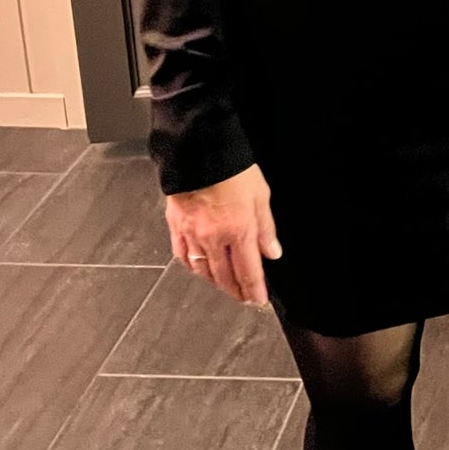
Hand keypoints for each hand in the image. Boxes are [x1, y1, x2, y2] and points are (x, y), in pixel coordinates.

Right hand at [166, 162, 281, 306]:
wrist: (199, 149)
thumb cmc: (232, 168)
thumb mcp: (261, 195)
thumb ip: (266, 228)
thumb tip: (272, 252)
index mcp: (238, 230)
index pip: (248, 272)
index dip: (254, 290)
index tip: (258, 300)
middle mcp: (214, 237)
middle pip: (225, 276)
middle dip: (236, 291)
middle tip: (243, 297)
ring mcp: (192, 234)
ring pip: (203, 270)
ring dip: (215, 282)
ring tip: (225, 286)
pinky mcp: (176, 225)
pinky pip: (182, 255)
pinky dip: (193, 266)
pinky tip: (199, 268)